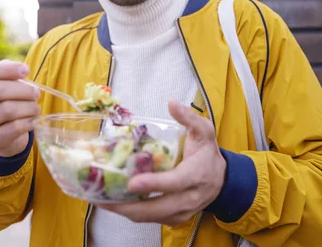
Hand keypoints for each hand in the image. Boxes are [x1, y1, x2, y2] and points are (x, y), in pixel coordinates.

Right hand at [0, 59, 40, 156]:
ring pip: (7, 110)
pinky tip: (32, 121)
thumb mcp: (8, 87)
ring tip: (35, 108)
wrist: (6, 136)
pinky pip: (14, 127)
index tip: (26, 70)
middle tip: (36, 94)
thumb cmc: (9, 104)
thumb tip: (22, 70)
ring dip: (28, 107)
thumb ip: (11, 75)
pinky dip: (28, 122)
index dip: (7, 69)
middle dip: (22, 90)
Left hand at [97, 100, 225, 226]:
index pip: (174, 182)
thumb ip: (188, 117)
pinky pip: (149, 219)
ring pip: (149, 217)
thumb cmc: (207, 153)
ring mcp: (181, 211)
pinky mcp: (173, 219)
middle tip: (102, 196)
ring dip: (124, 210)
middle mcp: (189, 197)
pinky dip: (130, 211)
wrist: (221, 180)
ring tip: (100, 199)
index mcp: (196, 174)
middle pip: (157, 207)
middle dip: (128, 205)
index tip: (132, 182)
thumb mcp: (203, 131)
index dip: (154, 184)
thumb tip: (172, 103)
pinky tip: (113, 202)